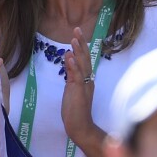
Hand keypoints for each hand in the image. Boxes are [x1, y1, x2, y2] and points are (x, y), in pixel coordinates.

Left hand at [61, 27, 99, 148]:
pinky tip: (70, 57)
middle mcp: (88, 80)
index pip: (85, 59)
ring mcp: (84, 85)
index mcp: (87, 79)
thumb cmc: (75, 110)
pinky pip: (77, 77)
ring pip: (83, 65)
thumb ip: (71, 73)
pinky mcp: (79, 92)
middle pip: (86, 58)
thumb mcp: (71, 88)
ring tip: (74, 39)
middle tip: (77, 30)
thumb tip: (68, 57)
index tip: (77, 34)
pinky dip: (74, 66)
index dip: (81, 46)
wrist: (80, 126)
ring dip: (78, 52)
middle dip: (81, 44)